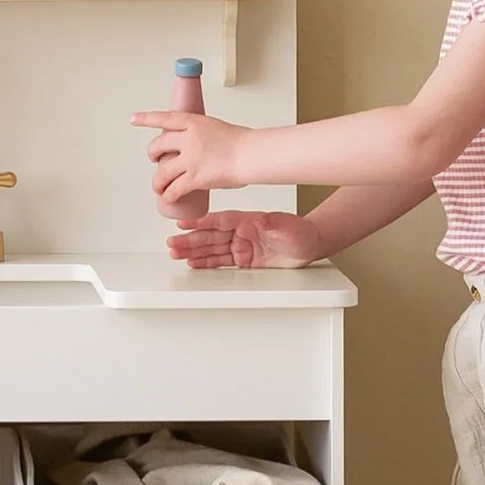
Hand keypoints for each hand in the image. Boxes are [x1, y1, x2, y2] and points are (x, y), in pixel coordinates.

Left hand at [131, 110, 249, 201]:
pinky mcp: (194, 178)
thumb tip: (199, 148)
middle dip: (152, 154)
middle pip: (158, 145)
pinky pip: (174, 189)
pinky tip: (166, 198)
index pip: (165, 118)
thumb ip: (203, 136)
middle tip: (153, 159)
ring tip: (158, 186)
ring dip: (157, 181)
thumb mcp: (217, 128)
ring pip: (162, 171)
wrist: (252, 155)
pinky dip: (167, 195)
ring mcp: (190, 159)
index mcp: (194, 123)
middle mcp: (188, 139)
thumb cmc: (243, 143)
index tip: (134, 119)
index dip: (147, 119)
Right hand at [166, 210, 323, 269]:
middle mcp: (241, 233)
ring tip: (176, 253)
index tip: (184, 223)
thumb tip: (260, 221)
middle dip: (191, 239)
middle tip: (173, 242)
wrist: (311, 245)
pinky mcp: (244, 260)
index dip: (201, 222)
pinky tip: (193, 263)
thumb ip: (272, 223)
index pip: (220, 221)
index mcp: (248, 221)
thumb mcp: (288, 226)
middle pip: (211, 236)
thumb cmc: (302, 233)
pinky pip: (220, 261)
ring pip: (212, 249)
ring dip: (193, 251)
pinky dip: (205, 262)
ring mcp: (241, 246)